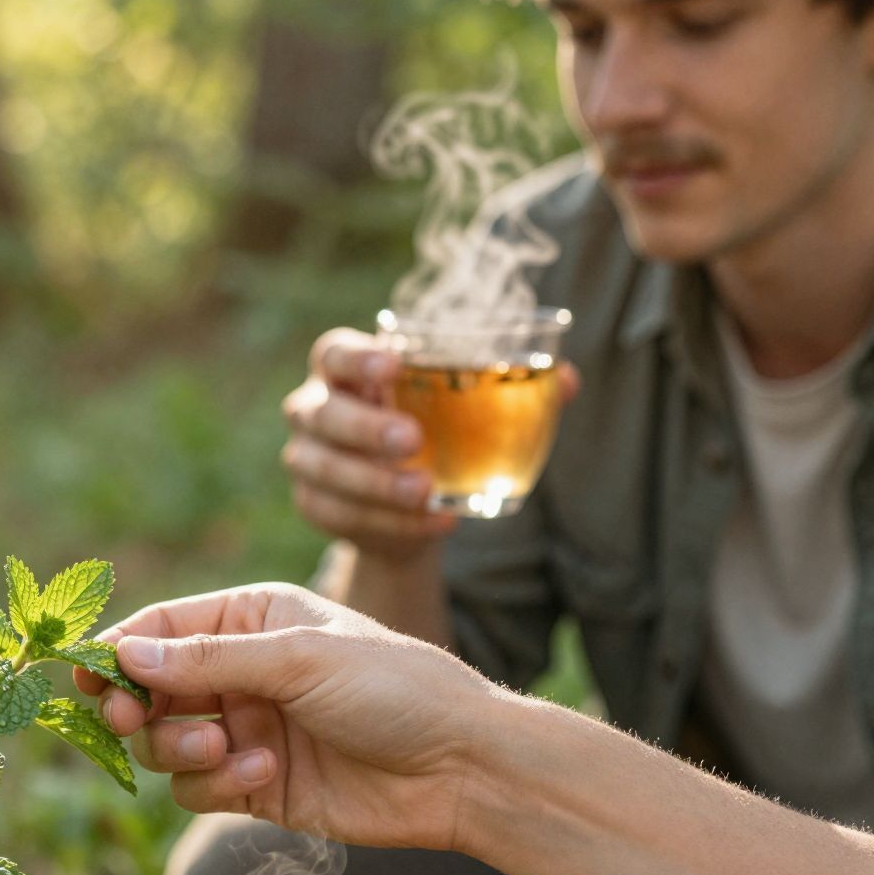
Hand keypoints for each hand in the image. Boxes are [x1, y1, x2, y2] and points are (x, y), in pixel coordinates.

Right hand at [80, 582, 496, 848]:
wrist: (461, 768)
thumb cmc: (396, 688)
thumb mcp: (300, 658)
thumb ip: (209, 658)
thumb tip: (125, 653)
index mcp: (252, 618)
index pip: (160, 627)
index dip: (116, 651)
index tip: (85, 677)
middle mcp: (242, 672)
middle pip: (148, 691)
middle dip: (135, 707)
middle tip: (129, 719)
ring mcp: (247, 731)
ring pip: (165, 745)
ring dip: (180, 750)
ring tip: (225, 751)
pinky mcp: (257, 788)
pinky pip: (199, 789)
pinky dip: (216, 786)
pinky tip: (264, 778)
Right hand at [282, 328, 576, 557]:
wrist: (410, 502)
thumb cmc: (437, 431)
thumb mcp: (465, 406)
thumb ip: (512, 387)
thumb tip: (567, 380)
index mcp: (344, 368)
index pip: (334, 352)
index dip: (356, 358)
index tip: (393, 366)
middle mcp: (313, 409)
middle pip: (321, 413)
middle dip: (365, 428)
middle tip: (413, 440)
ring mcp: (306, 460)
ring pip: (325, 470)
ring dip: (374, 482)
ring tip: (424, 490)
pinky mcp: (313, 505)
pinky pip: (340, 516)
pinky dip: (387, 522)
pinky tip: (431, 521)